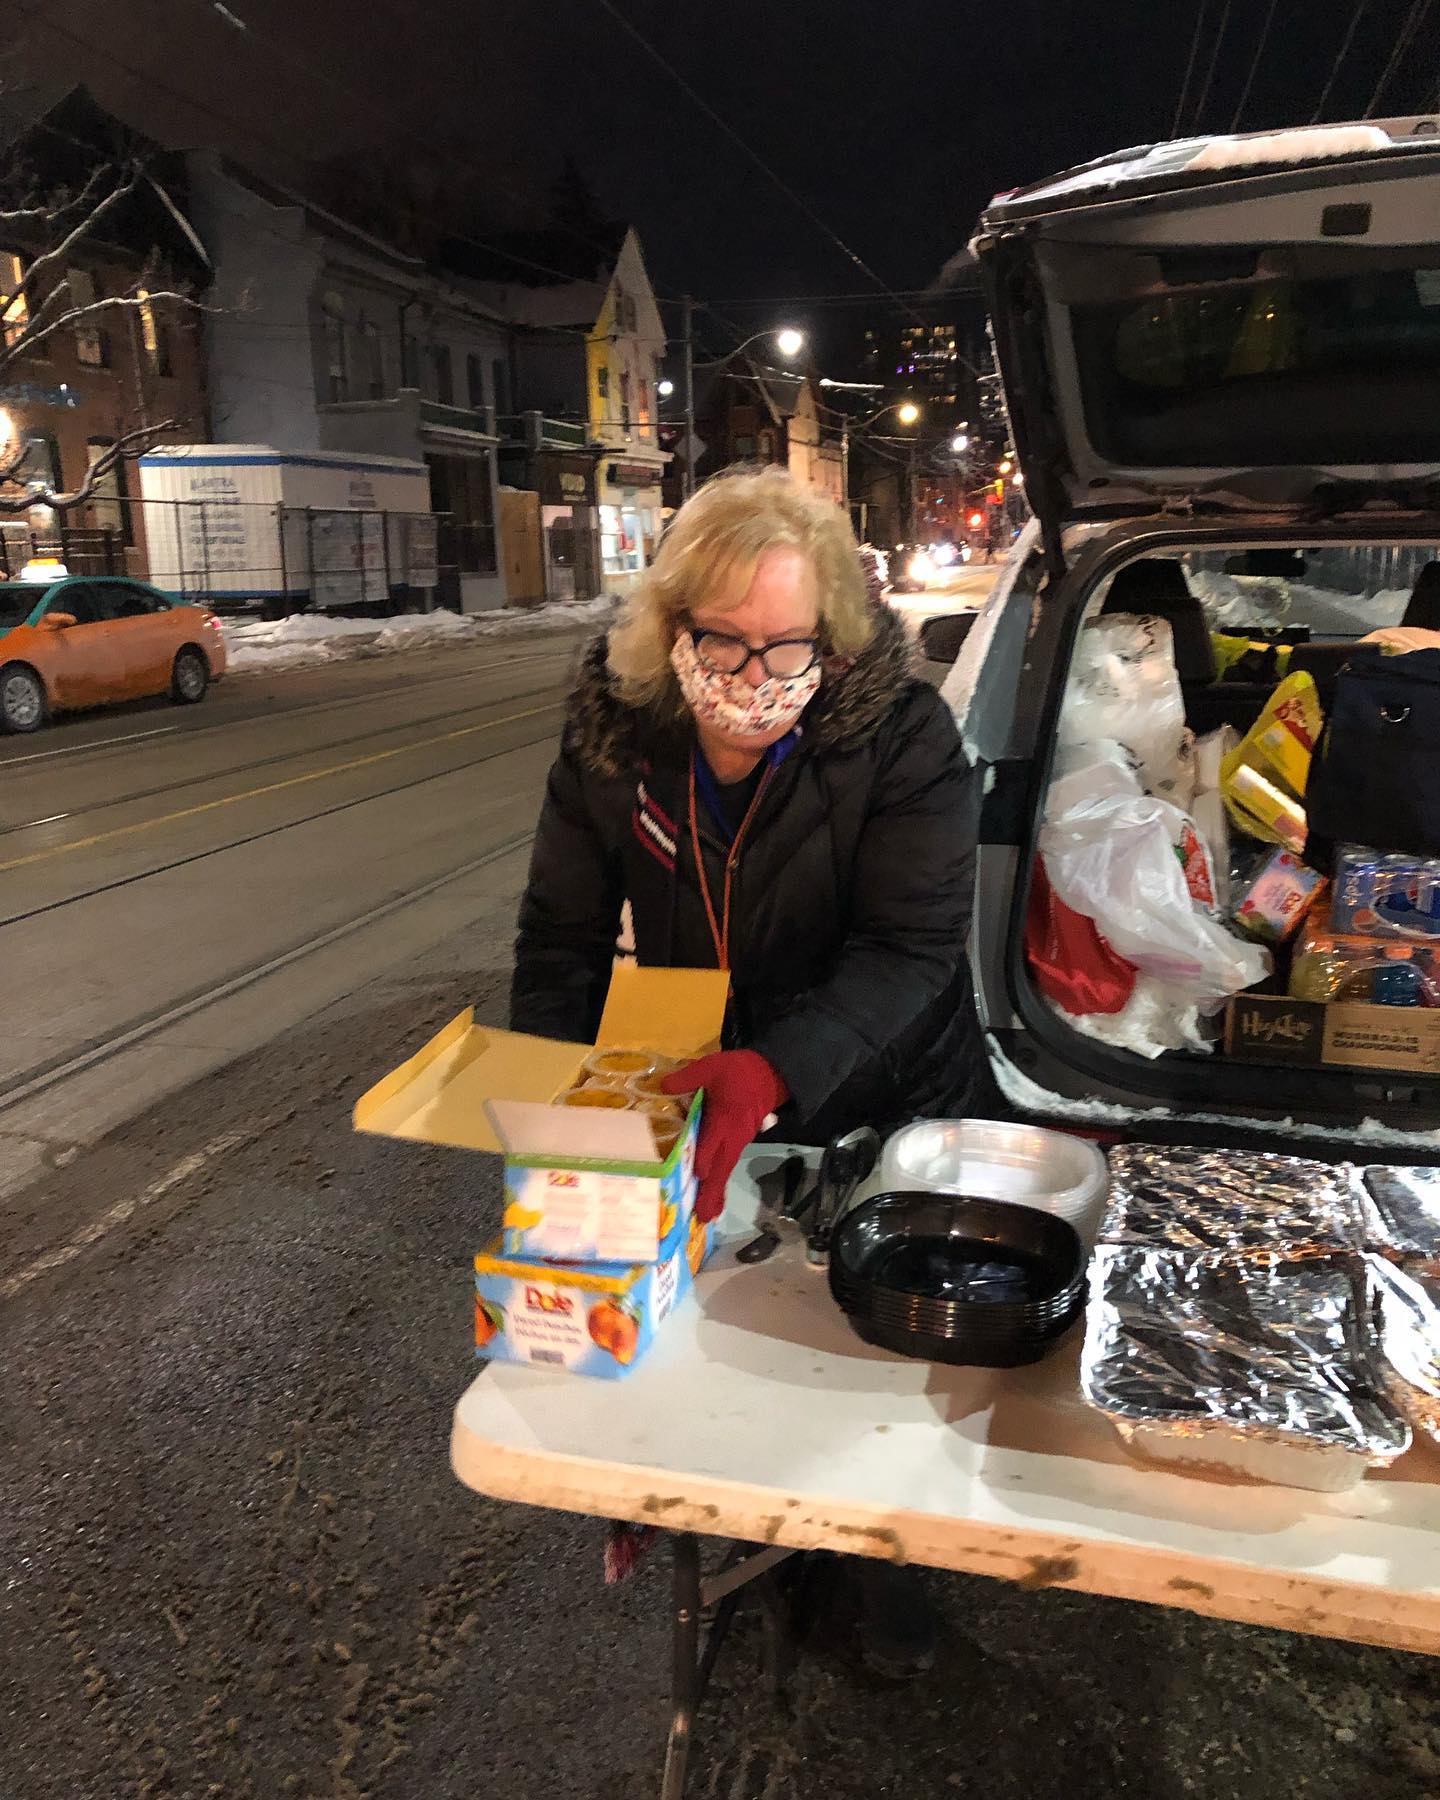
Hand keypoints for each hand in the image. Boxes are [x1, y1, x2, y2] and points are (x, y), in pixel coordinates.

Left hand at [660, 1050, 788, 1222]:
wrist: (770, 1074)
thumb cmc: (738, 1071)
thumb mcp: (711, 1066)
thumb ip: (688, 1077)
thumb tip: (662, 1086)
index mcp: (724, 1118)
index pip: (713, 1141)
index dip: (705, 1158)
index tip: (698, 1175)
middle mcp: (732, 1135)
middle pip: (722, 1166)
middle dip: (712, 1191)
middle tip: (703, 1216)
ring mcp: (738, 1141)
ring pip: (726, 1169)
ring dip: (716, 1192)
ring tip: (707, 1216)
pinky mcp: (739, 1143)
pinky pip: (728, 1165)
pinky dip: (721, 1183)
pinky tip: (713, 1198)